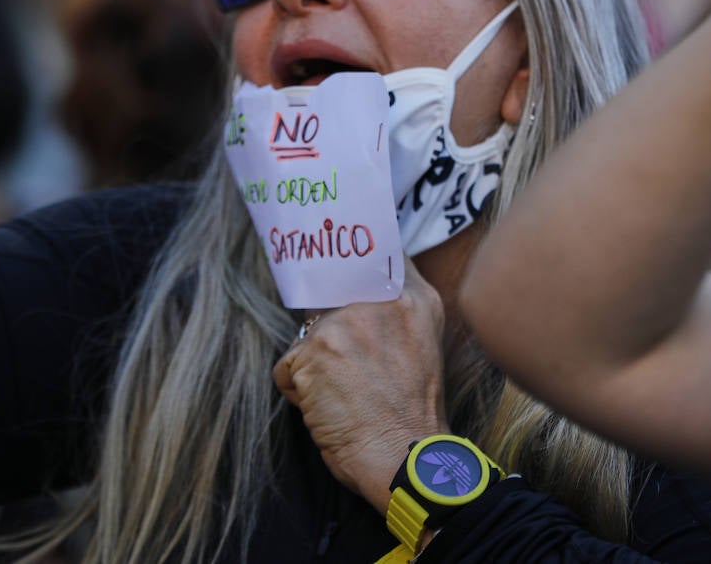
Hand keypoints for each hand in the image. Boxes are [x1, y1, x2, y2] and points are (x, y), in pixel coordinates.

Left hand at [273, 258, 447, 515]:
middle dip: (328, 324)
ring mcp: (345, 324)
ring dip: (314, 363)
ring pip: (307, 331)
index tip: (338, 261)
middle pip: (329, 288)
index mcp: (415, 298)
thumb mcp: (422, 343)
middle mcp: (380, 302)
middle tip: (346, 362)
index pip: (373, 250)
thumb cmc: (413, 413)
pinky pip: (288, 364)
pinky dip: (297, 390)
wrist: (405, 459)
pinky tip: (327, 407)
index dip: (349, 259)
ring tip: (343, 392)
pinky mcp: (314, 351)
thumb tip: (353, 285)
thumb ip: (396, 307)